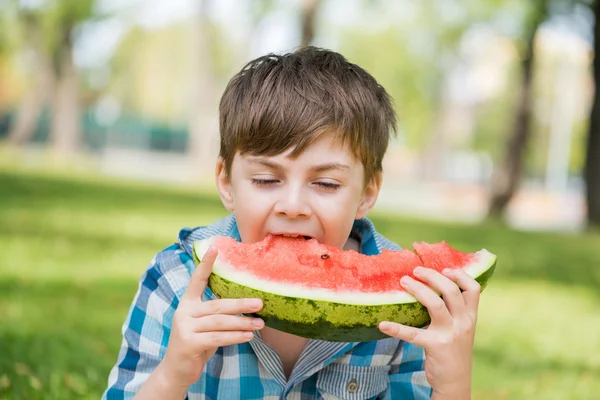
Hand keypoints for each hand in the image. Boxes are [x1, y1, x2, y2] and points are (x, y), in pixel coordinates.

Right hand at [160, 246, 264, 387]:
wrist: (176, 370)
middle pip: (217, 305)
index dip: (205, 264)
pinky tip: (248, 336)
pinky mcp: (189, 343)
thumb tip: (247, 303)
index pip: (197, 280)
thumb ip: (216, 313)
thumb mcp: (204, 325)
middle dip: (241, 304)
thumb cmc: (196, 343)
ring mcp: (184, 327)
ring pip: (220, 322)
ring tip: (260, 324)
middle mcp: (184, 312)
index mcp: (187, 303)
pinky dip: (235, 337)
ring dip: (242, 323)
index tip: (214, 247)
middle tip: (260, 303)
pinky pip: (217, 338)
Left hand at [379, 267, 480, 397]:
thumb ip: (453, 311)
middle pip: (452, 291)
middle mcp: (463, 323)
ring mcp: (450, 334)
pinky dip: (396, 328)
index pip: (473, 289)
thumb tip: (431, 288)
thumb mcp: (460, 329)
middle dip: (433, 276)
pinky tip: (383, 325)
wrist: (455, 381)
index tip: (444, 268)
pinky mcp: (435, 346)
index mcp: (470, 317)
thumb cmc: (453, 351)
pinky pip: (413, 334)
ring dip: (418, 290)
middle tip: (415, 271)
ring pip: (436, 304)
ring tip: (404, 282)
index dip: (460, 274)